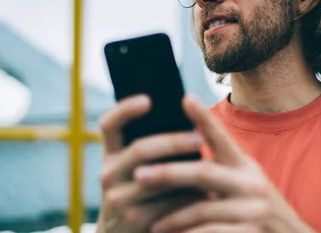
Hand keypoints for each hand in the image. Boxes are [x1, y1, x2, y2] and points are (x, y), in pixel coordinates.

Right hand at [98, 95, 205, 232]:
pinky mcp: (132, 219)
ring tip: (212, 166)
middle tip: (200, 139)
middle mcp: (108, 173)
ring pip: (155, 179)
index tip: (148, 99)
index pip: (109, 124)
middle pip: (140, 150)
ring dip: (185, 172)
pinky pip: (165, 204)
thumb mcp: (134, 169)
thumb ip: (151, 146)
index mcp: (111, 153)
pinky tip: (206, 193)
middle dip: (172, 143)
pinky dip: (187, 198)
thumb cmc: (140, 193)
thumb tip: (189, 111)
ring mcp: (116, 198)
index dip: (125, 110)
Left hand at [133, 95, 314, 232]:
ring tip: (151, 223)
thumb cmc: (256, 209)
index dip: (205, 119)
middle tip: (139, 174)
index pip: (222, 138)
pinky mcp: (253, 232)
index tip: (186, 98)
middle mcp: (251, 183)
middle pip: (205, 173)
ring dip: (173, 215)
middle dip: (169, 174)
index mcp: (244, 165)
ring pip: (204, 208)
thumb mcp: (242, 181)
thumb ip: (218, 166)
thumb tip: (184, 142)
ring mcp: (255, 209)